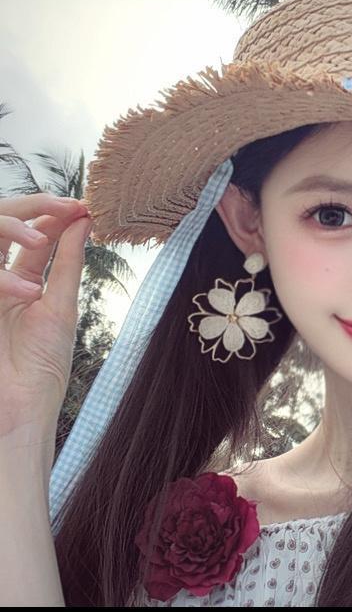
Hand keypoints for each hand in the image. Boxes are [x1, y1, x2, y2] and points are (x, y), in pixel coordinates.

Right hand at [0, 193, 93, 440]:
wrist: (20, 408)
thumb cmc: (43, 365)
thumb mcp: (59, 306)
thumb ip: (67, 263)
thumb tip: (83, 221)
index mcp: (25, 287)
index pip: (37, 240)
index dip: (55, 218)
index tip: (80, 203)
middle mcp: (3, 286)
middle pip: (10, 235)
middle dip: (34, 214)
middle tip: (63, 205)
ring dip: (17, 233)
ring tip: (46, 235)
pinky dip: (6, 276)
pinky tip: (28, 286)